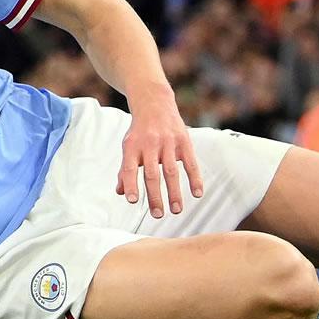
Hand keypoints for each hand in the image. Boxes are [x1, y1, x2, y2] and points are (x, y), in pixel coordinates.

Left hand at [116, 88, 203, 217]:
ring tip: (176, 210)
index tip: (132, 201)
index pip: (130, 168)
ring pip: (171, 171)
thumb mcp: (128, 146)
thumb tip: (121, 193)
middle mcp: (150, 144)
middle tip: (158, 215)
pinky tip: (197, 194)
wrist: (154, 103)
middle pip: (152, 174)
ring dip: (174, 192)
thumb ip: (125, 170)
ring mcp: (168, 142)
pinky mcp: (183, 141)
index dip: (130, 184)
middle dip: (155, 196)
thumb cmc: (139, 131)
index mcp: (132, 146)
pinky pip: (190, 163)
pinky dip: (195, 179)